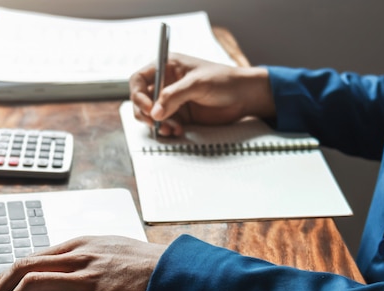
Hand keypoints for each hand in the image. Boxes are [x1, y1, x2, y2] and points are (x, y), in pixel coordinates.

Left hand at [0, 235, 166, 290]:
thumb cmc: (145, 263)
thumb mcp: (109, 247)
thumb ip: (83, 255)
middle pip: (24, 268)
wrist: (173, 275)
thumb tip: (61, 266)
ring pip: (33, 286)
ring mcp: (88, 280)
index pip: (32, 257)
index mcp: (80, 245)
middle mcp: (79, 258)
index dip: (8, 275)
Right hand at [129, 53, 274, 136]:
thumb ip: (174, 96)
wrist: (245, 97)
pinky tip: (178, 131)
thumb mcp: (198, 84)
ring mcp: (172, 101)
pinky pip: (164, 124)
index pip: (139, 79)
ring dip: (156, 124)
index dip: (138, 94)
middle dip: (145, 113)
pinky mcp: (180, 115)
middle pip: (141, 99)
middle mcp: (166, 83)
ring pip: (150, 115)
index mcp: (167, 67)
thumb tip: (154, 113)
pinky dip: (167, 130)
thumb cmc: (225, 80)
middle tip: (156, 122)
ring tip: (170, 128)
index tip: (148, 108)